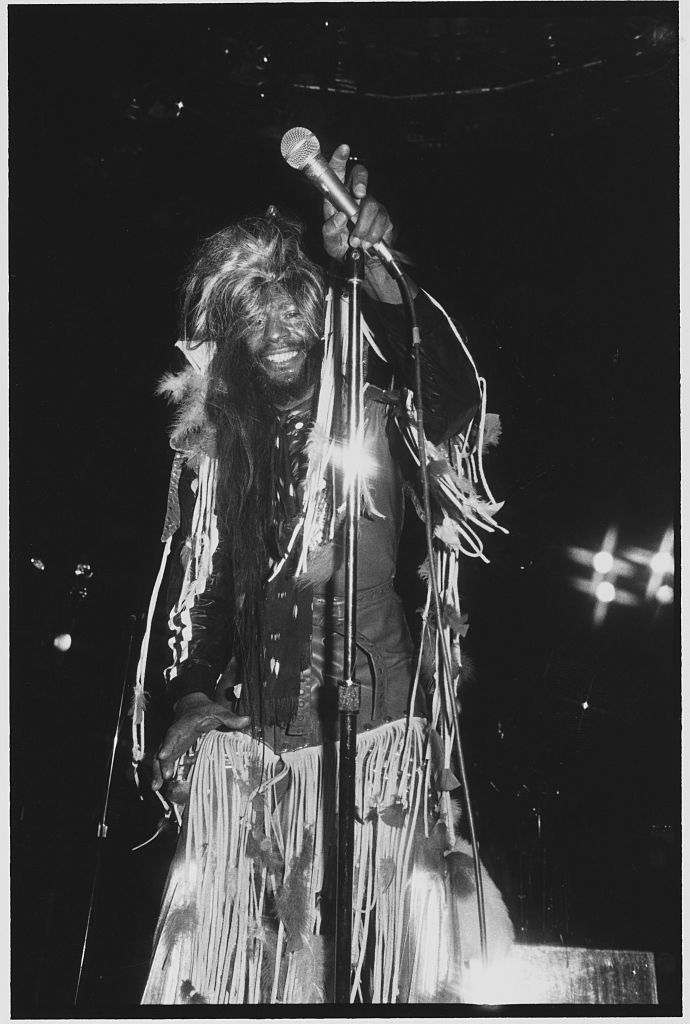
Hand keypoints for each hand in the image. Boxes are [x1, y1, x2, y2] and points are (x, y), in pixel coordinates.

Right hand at [152, 692, 249, 790]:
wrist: (192, 705)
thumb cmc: (205, 710)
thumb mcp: (218, 712)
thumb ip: (231, 718)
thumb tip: (247, 720)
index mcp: (184, 725)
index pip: (174, 734)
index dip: (168, 744)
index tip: (163, 754)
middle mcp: (174, 734)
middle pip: (165, 748)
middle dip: (163, 762)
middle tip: (165, 775)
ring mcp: (172, 743)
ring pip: (160, 757)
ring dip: (158, 771)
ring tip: (155, 786)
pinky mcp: (172, 749)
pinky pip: (163, 761)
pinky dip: (160, 772)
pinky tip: (158, 785)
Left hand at [322, 143, 394, 261]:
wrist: (361, 263)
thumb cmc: (342, 246)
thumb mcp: (329, 242)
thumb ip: (330, 230)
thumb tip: (340, 218)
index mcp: (337, 198)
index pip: (338, 173)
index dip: (339, 159)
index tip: (343, 149)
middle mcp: (354, 197)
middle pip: (360, 175)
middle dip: (361, 181)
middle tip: (359, 194)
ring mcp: (370, 205)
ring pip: (370, 204)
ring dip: (363, 225)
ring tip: (356, 242)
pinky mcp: (384, 217)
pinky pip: (381, 220)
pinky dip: (373, 234)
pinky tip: (367, 243)